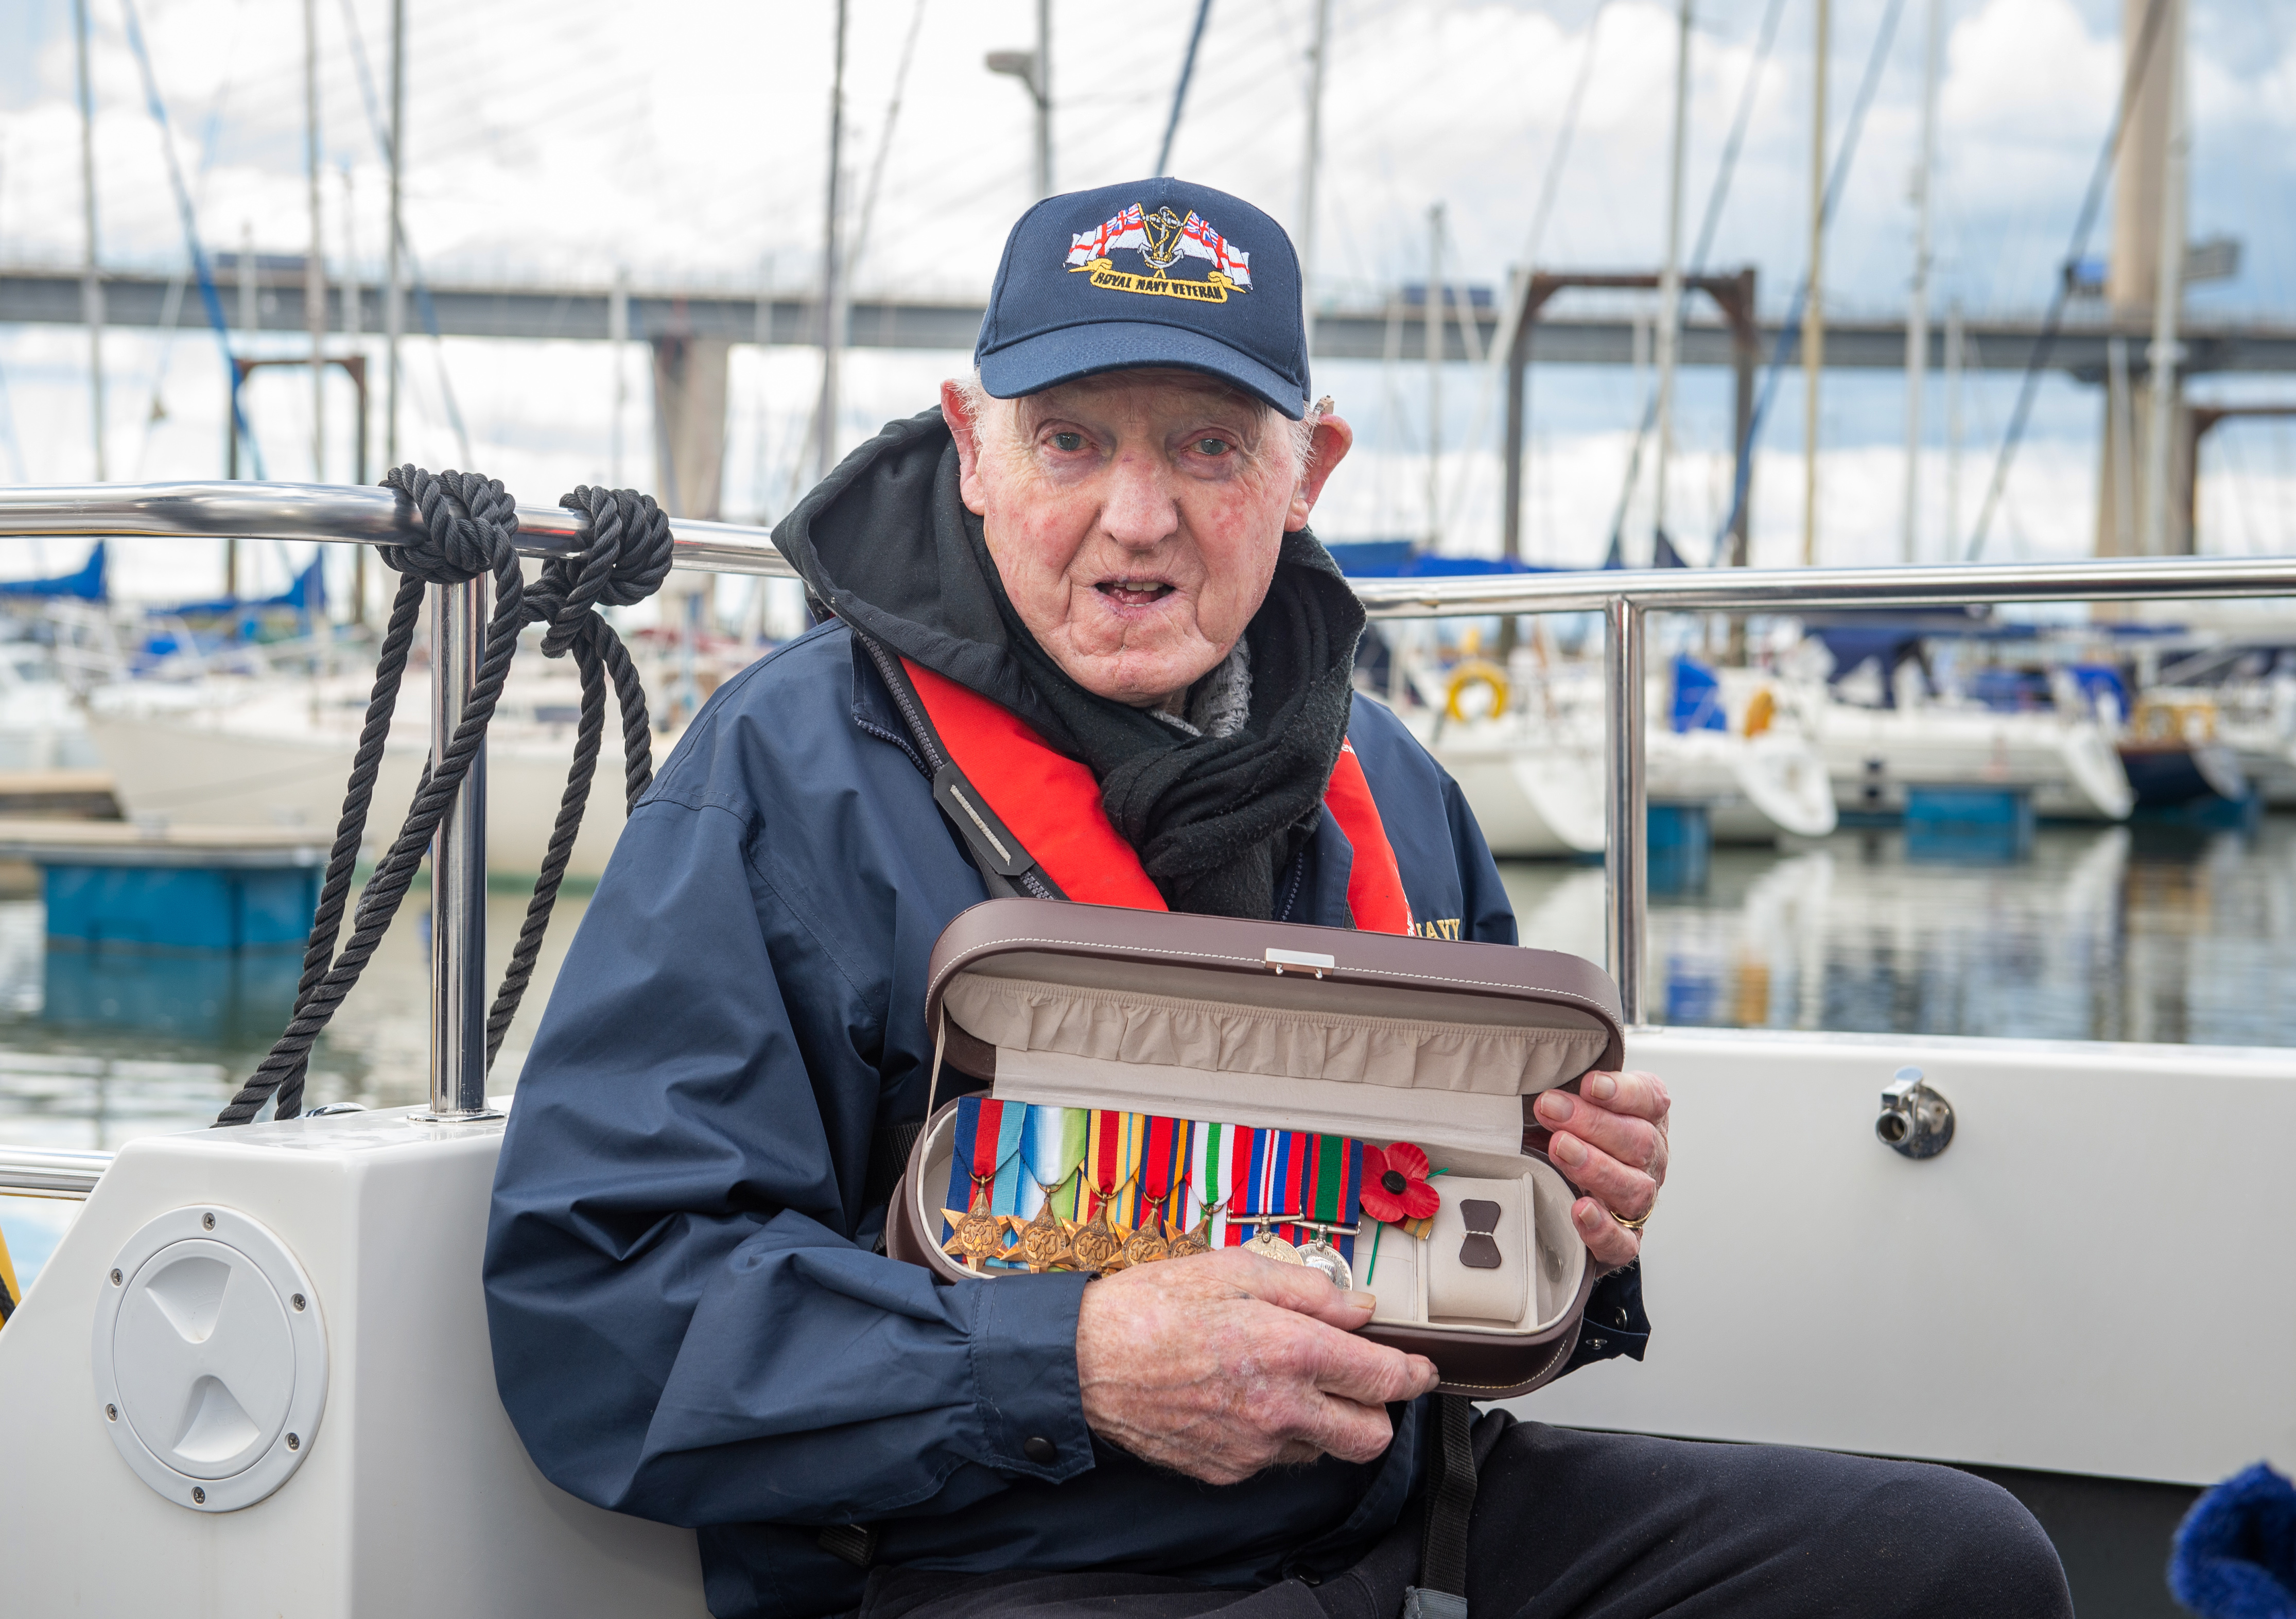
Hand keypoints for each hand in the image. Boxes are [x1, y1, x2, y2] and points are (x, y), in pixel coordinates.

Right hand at [1073, 1248, 1439, 1485]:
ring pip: (1322, 1449)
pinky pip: (1274, 1458)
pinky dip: (1275, 1434)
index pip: (1383, 1378)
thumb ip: (1309, 1289)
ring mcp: (1253, 1448)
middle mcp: (1280, 1410)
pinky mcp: (1226, 1471)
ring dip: (1321, 1421)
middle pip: (1371, 1436)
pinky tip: (1243, 1398)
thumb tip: (1360, 1307)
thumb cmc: (1150, 1308)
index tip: (1420, 1367)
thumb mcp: (1234, 1269)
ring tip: (1283, 1380)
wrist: (1081, 1363)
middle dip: (1376, 1410)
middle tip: (1356, 1377)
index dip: (1412, 1373)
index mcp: (1289, 1351)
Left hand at [1532, 1068, 1669, 1268]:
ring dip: (1595, 1166)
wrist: (1576, 1196)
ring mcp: (1639, 1201)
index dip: (1624, 1092)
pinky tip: (1581, 1209)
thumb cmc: (1577, 1141)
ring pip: (1633, 1187)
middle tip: (1553, 1110)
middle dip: (1592, 1124)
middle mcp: (1649, 1160)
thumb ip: (1568, 1092)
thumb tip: (1536, 1080)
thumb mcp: (1573, 1108)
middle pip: (1638, 1141)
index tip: (1590, 1085)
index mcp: (1646, 1120)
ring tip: (1560, 1149)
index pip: (1650, 1100)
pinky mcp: (1624, 1240)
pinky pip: (1622, 1241)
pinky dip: (1602, 1226)